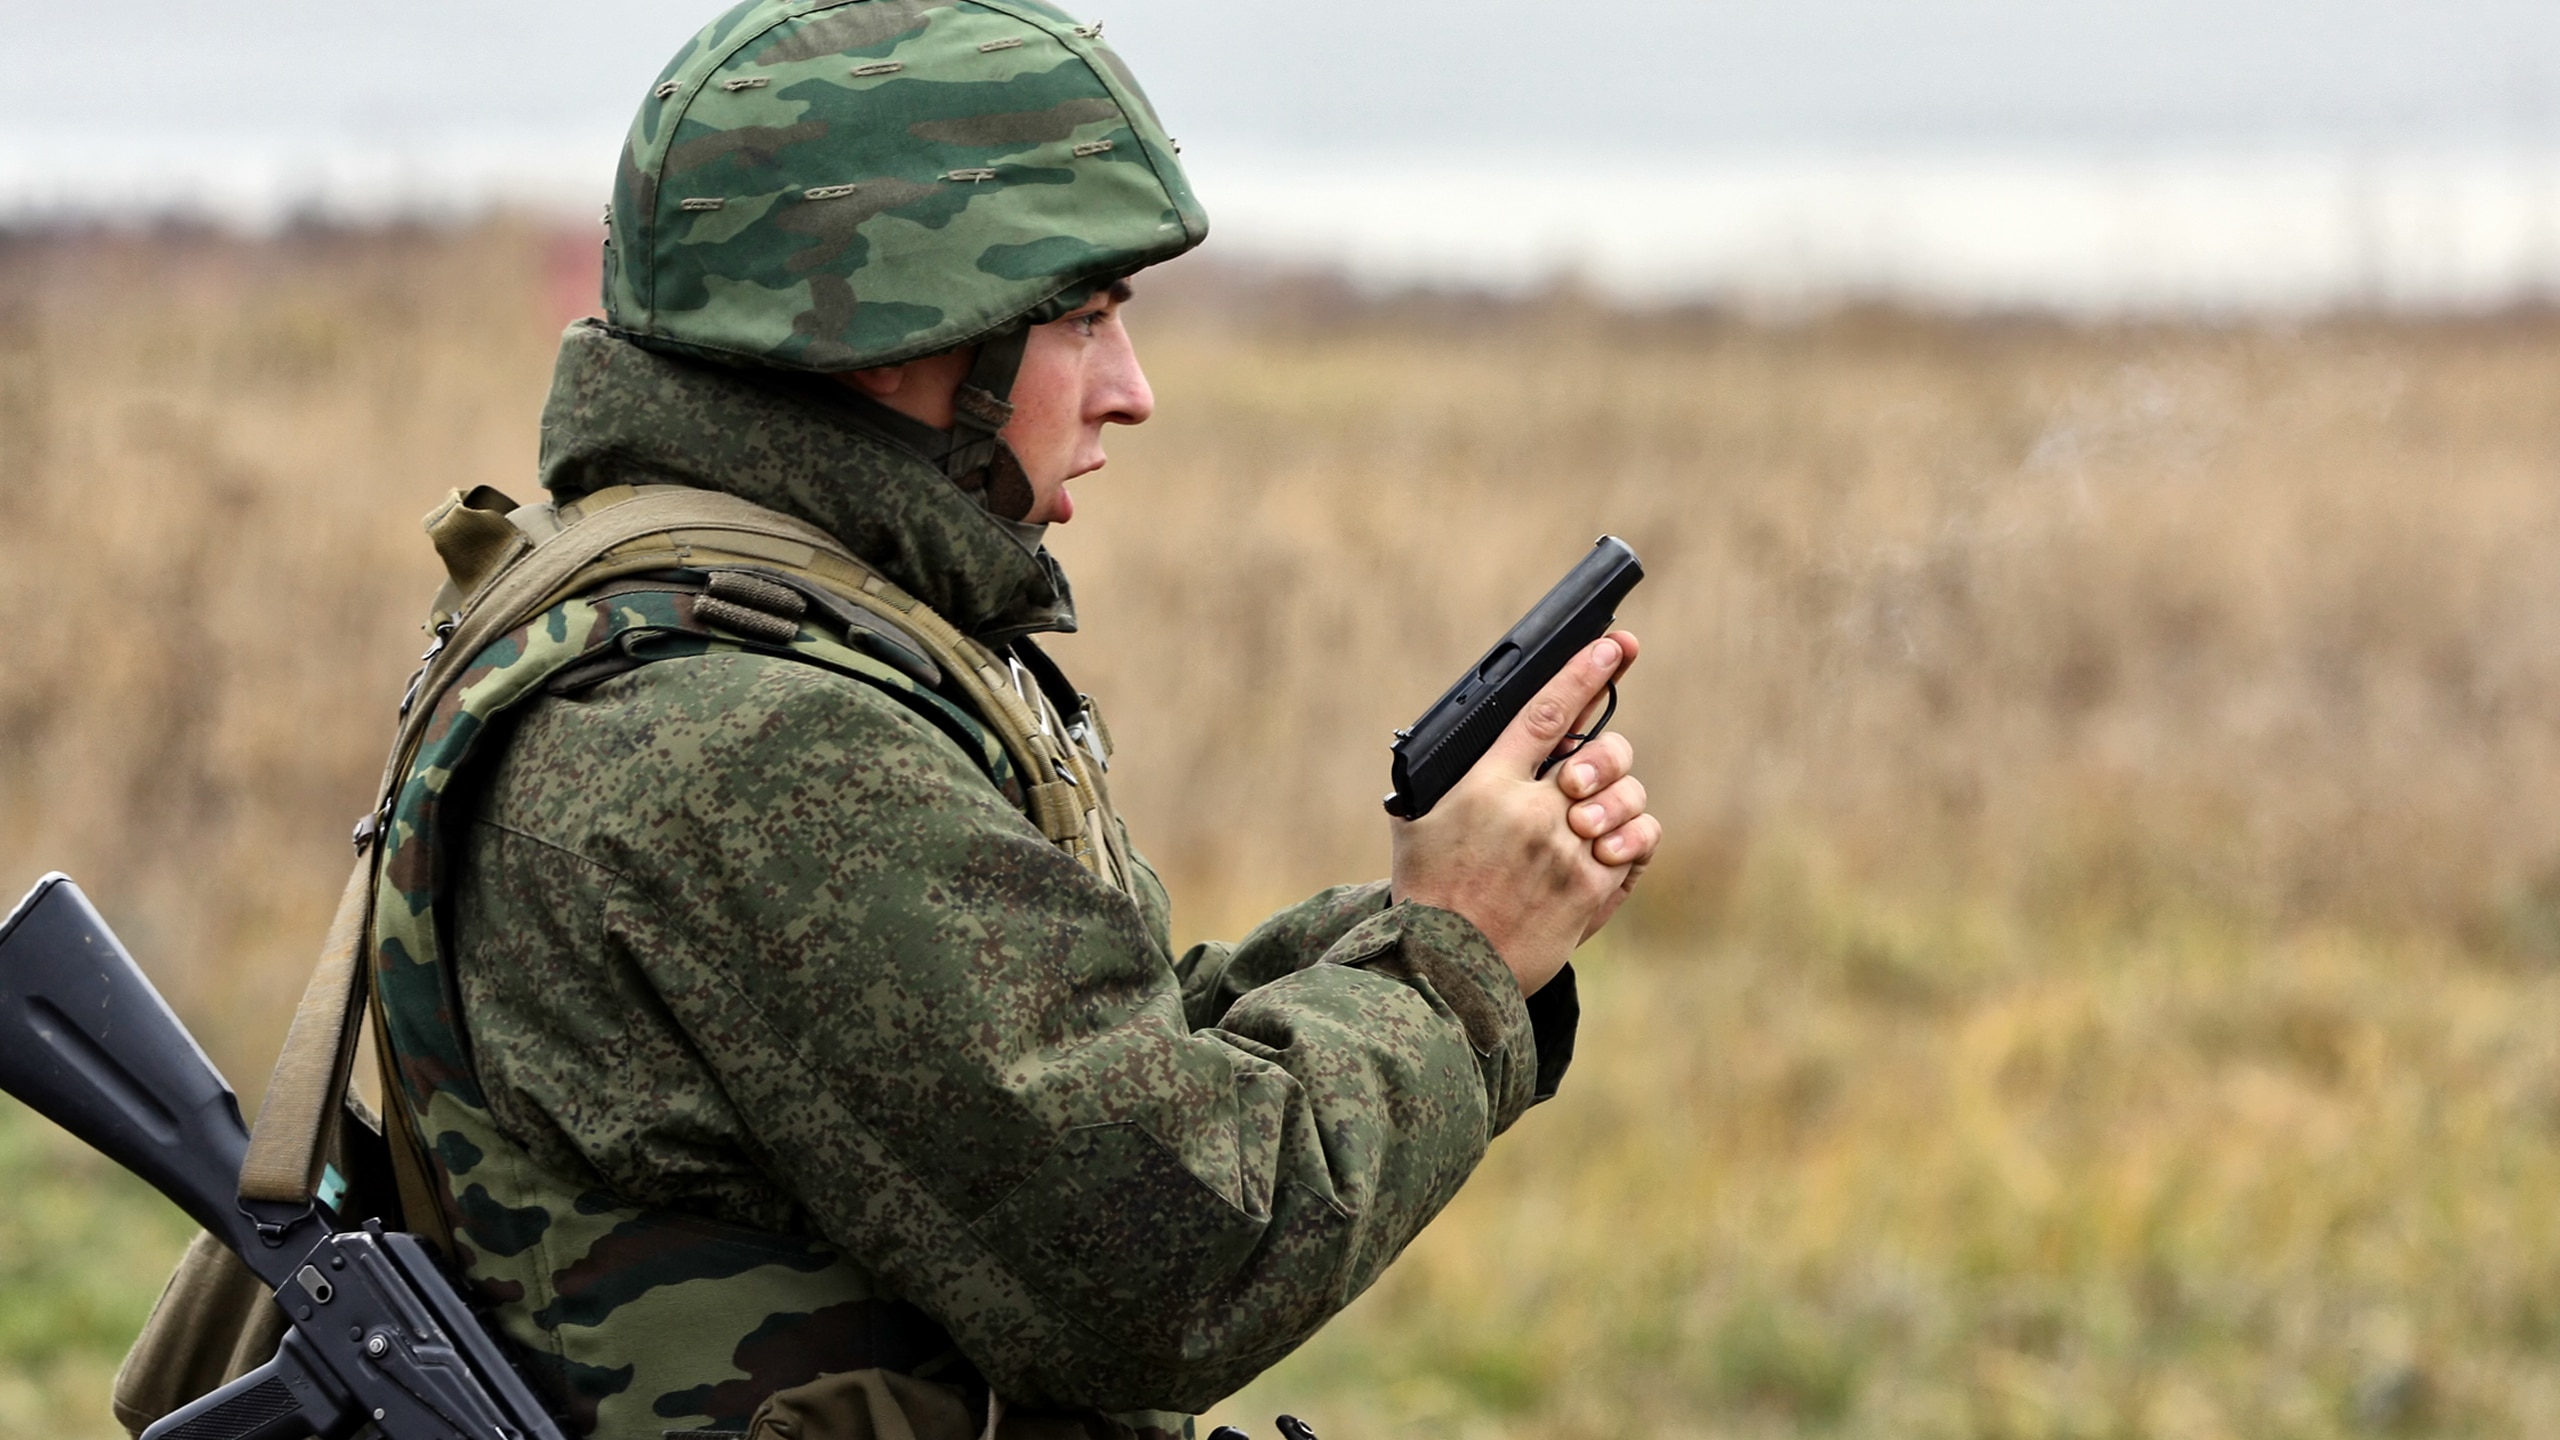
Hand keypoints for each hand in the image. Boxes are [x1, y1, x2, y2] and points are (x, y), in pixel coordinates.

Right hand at [1389, 630, 1660, 995]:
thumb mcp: (1416, 827)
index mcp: (1487, 787)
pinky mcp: (1592, 891)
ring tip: (1593, 822)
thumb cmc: (1426, 899)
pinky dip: (1631, 841)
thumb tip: (1450, 750)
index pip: (1547, 713)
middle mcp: (1532, 813)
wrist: (1442, 973)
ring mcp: (1567, 852)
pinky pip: (1638, 845)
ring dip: (1618, 802)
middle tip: (1588, 775)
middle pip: (1601, 753)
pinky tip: (1609, 849)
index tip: (1617, 644)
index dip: (1586, 671)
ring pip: (1626, 798)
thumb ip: (1440, 785)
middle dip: (1607, 755)